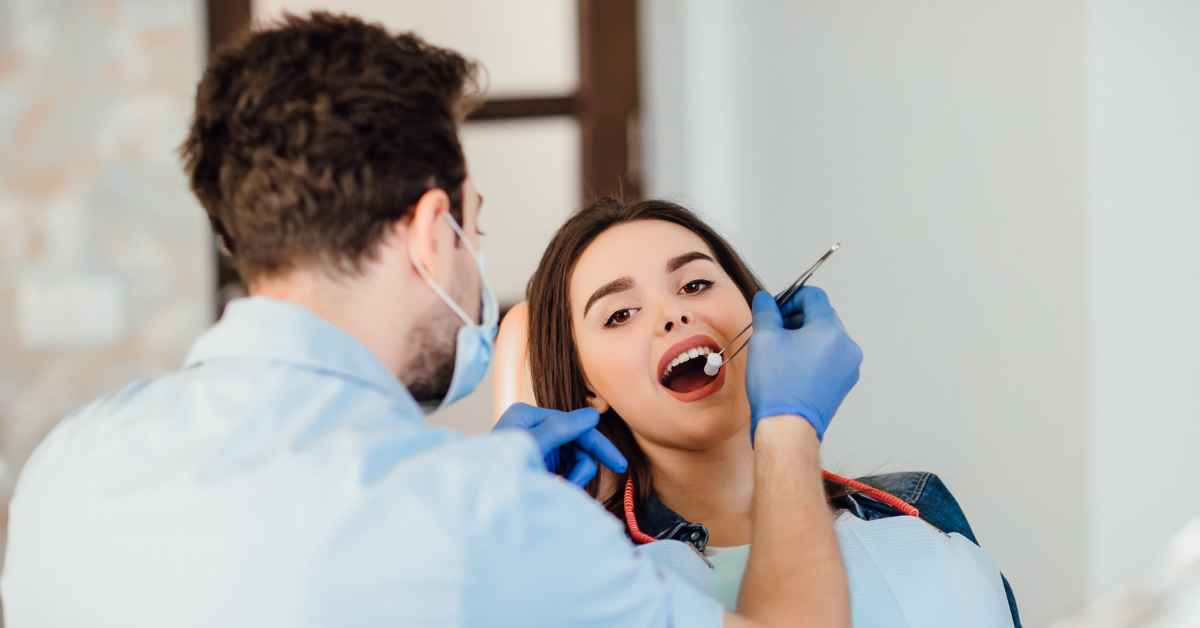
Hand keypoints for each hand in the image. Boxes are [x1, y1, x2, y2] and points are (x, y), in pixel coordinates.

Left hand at [494, 403, 627, 485]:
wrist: (480, 505)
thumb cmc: (500, 472)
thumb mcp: (531, 447)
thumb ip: (560, 429)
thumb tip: (593, 415)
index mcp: (528, 416)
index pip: (575, 425)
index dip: (599, 445)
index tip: (620, 465)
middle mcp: (532, 427)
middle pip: (576, 443)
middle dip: (579, 467)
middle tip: (574, 486)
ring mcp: (535, 446)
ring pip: (573, 460)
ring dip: (571, 477)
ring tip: (554, 489)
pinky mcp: (537, 465)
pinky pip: (565, 471)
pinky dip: (565, 483)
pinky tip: (553, 490)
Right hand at [746, 287, 861, 441]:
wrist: (789, 429)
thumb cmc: (778, 388)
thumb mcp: (763, 338)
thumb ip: (766, 311)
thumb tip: (766, 299)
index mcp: (830, 330)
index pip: (813, 296)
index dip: (790, 298)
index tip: (775, 310)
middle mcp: (846, 346)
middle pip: (821, 316)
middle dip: (796, 319)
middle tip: (774, 331)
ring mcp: (848, 366)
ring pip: (826, 338)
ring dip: (804, 337)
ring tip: (782, 353)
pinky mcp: (843, 383)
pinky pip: (829, 358)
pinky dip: (812, 356)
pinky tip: (792, 368)